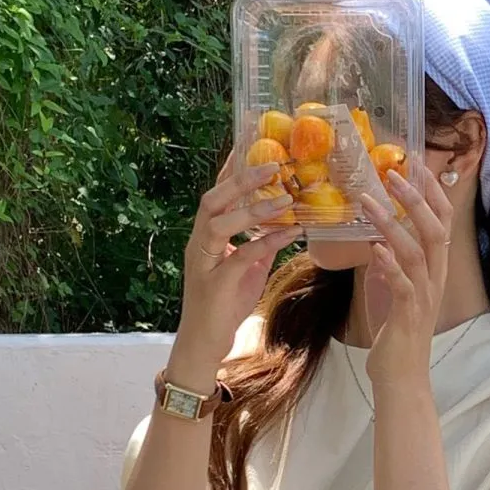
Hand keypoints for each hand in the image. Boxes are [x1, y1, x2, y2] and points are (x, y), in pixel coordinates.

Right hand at [171, 158, 300, 386]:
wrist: (203, 343)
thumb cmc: (222, 307)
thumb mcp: (247, 271)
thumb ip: (259, 246)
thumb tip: (282, 227)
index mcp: (204, 238)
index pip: (215, 196)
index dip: (231, 170)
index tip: (250, 146)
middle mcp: (198, 245)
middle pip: (212, 201)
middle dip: (240, 180)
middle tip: (272, 165)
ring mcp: (204, 263)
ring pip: (219, 224)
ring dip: (253, 208)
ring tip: (285, 198)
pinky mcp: (215, 284)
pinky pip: (242, 256)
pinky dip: (267, 242)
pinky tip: (291, 233)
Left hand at [360, 168, 452, 390]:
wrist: (400, 378)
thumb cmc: (395, 334)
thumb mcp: (392, 290)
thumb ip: (390, 264)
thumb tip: (378, 239)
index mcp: (435, 270)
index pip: (442, 222)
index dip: (431, 191)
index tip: (414, 163)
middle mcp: (435, 279)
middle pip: (436, 229)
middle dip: (416, 198)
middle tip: (394, 172)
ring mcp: (424, 297)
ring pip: (417, 251)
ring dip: (392, 223)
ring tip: (369, 202)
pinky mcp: (407, 315)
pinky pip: (403, 284)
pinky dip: (389, 264)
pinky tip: (374, 248)